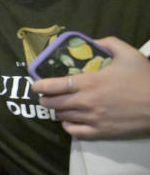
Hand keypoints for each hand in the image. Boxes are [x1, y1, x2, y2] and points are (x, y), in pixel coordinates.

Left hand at [34, 37, 149, 137]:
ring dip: (57, 111)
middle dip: (46, 99)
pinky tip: (69, 121)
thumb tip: (93, 41)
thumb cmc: (144, 79)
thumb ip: (108, 43)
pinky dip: (68, 127)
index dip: (40, 86)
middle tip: (46, 95)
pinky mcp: (101, 132)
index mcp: (89, 82)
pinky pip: (75, 132)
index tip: (35, 85)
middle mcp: (86, 102)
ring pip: (62, 117)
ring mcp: (92, 119)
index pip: (54, 85)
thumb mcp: (129, 54)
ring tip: (59, 106)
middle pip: (53, 103)